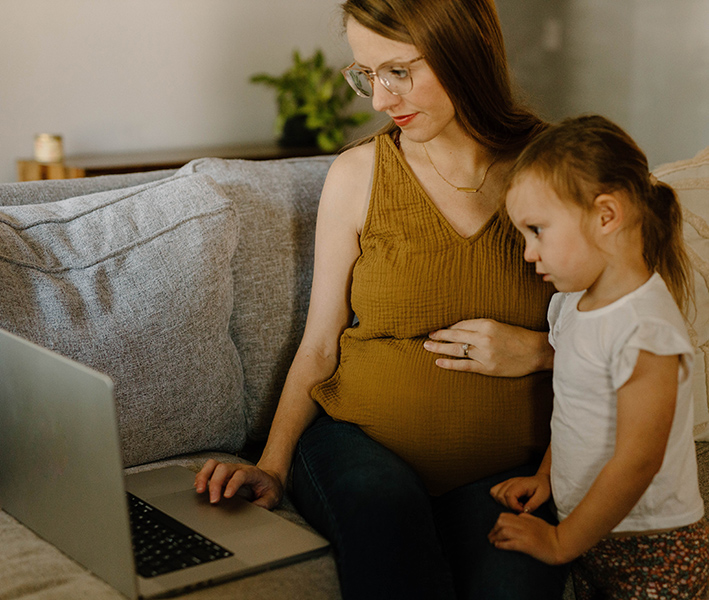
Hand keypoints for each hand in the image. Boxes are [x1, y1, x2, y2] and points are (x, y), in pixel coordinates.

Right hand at [194, 459, 283, 509]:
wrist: (270, 479)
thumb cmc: (270, 488)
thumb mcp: (272, 497)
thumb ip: (264, 504)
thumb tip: (254, 512)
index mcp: (253, 473)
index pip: (241, 475)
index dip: (232, 484)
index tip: (226, 496)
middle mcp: (239, 468)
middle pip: (223, 468)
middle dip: (215, 483)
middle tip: (213, 500)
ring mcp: (229, 470)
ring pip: (213, 465)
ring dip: (204, 476)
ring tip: (199, 490)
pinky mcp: (222, 473)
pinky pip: (208, 469)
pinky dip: (201, 476)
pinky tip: (198, 487)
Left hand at [423, 318, 552, 376]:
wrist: (537, 352)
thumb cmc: (519, 337)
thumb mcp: (500, 325)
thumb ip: (481, 326)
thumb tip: (461, 329)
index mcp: (487, 323)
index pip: (461, 324)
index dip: (448, 327)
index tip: (439, 328)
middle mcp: (483, 337)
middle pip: (455, 335)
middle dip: (439, 335)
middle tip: (427, 336)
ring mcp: (484, 353)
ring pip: (456, 350)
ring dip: (440, 347)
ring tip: (427, 346)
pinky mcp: (487, 367)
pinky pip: (464, 365)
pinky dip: (450, 364)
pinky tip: (438, 361)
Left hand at [488, 512, 568, 564]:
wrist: (561, 544)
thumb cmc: (550, 534)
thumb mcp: (537, 521)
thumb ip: (527, 517)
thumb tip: (518, 515)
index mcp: (525, 518)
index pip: (506, 516)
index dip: (497, 523)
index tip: (494, 530)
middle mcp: (524, 525)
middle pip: (502, 521)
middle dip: (494, 529)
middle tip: (491, 537)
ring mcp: (525, 534)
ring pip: (504, 531)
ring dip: (495, 537)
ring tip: (492, 542)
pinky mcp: (527, 545)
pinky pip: (511, 543)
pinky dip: (502, 544)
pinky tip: (497, 546)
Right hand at [490, 474, 550, 513]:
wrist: (543, 480)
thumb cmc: (544, 488)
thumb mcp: (543, 497)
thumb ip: (533, 504)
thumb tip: (524, 511)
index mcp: (520, 484)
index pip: (509, 496)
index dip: (514, 506)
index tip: (523, 510)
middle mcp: (511, 481)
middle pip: (500, 496)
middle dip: (509, 506)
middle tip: (521, 508)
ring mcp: (507, 482)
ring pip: (495, 494)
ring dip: (503, 503)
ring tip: (516, 504)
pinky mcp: (505, 484)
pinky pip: (494, 491)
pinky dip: (499, 499)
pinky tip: (511, 502)